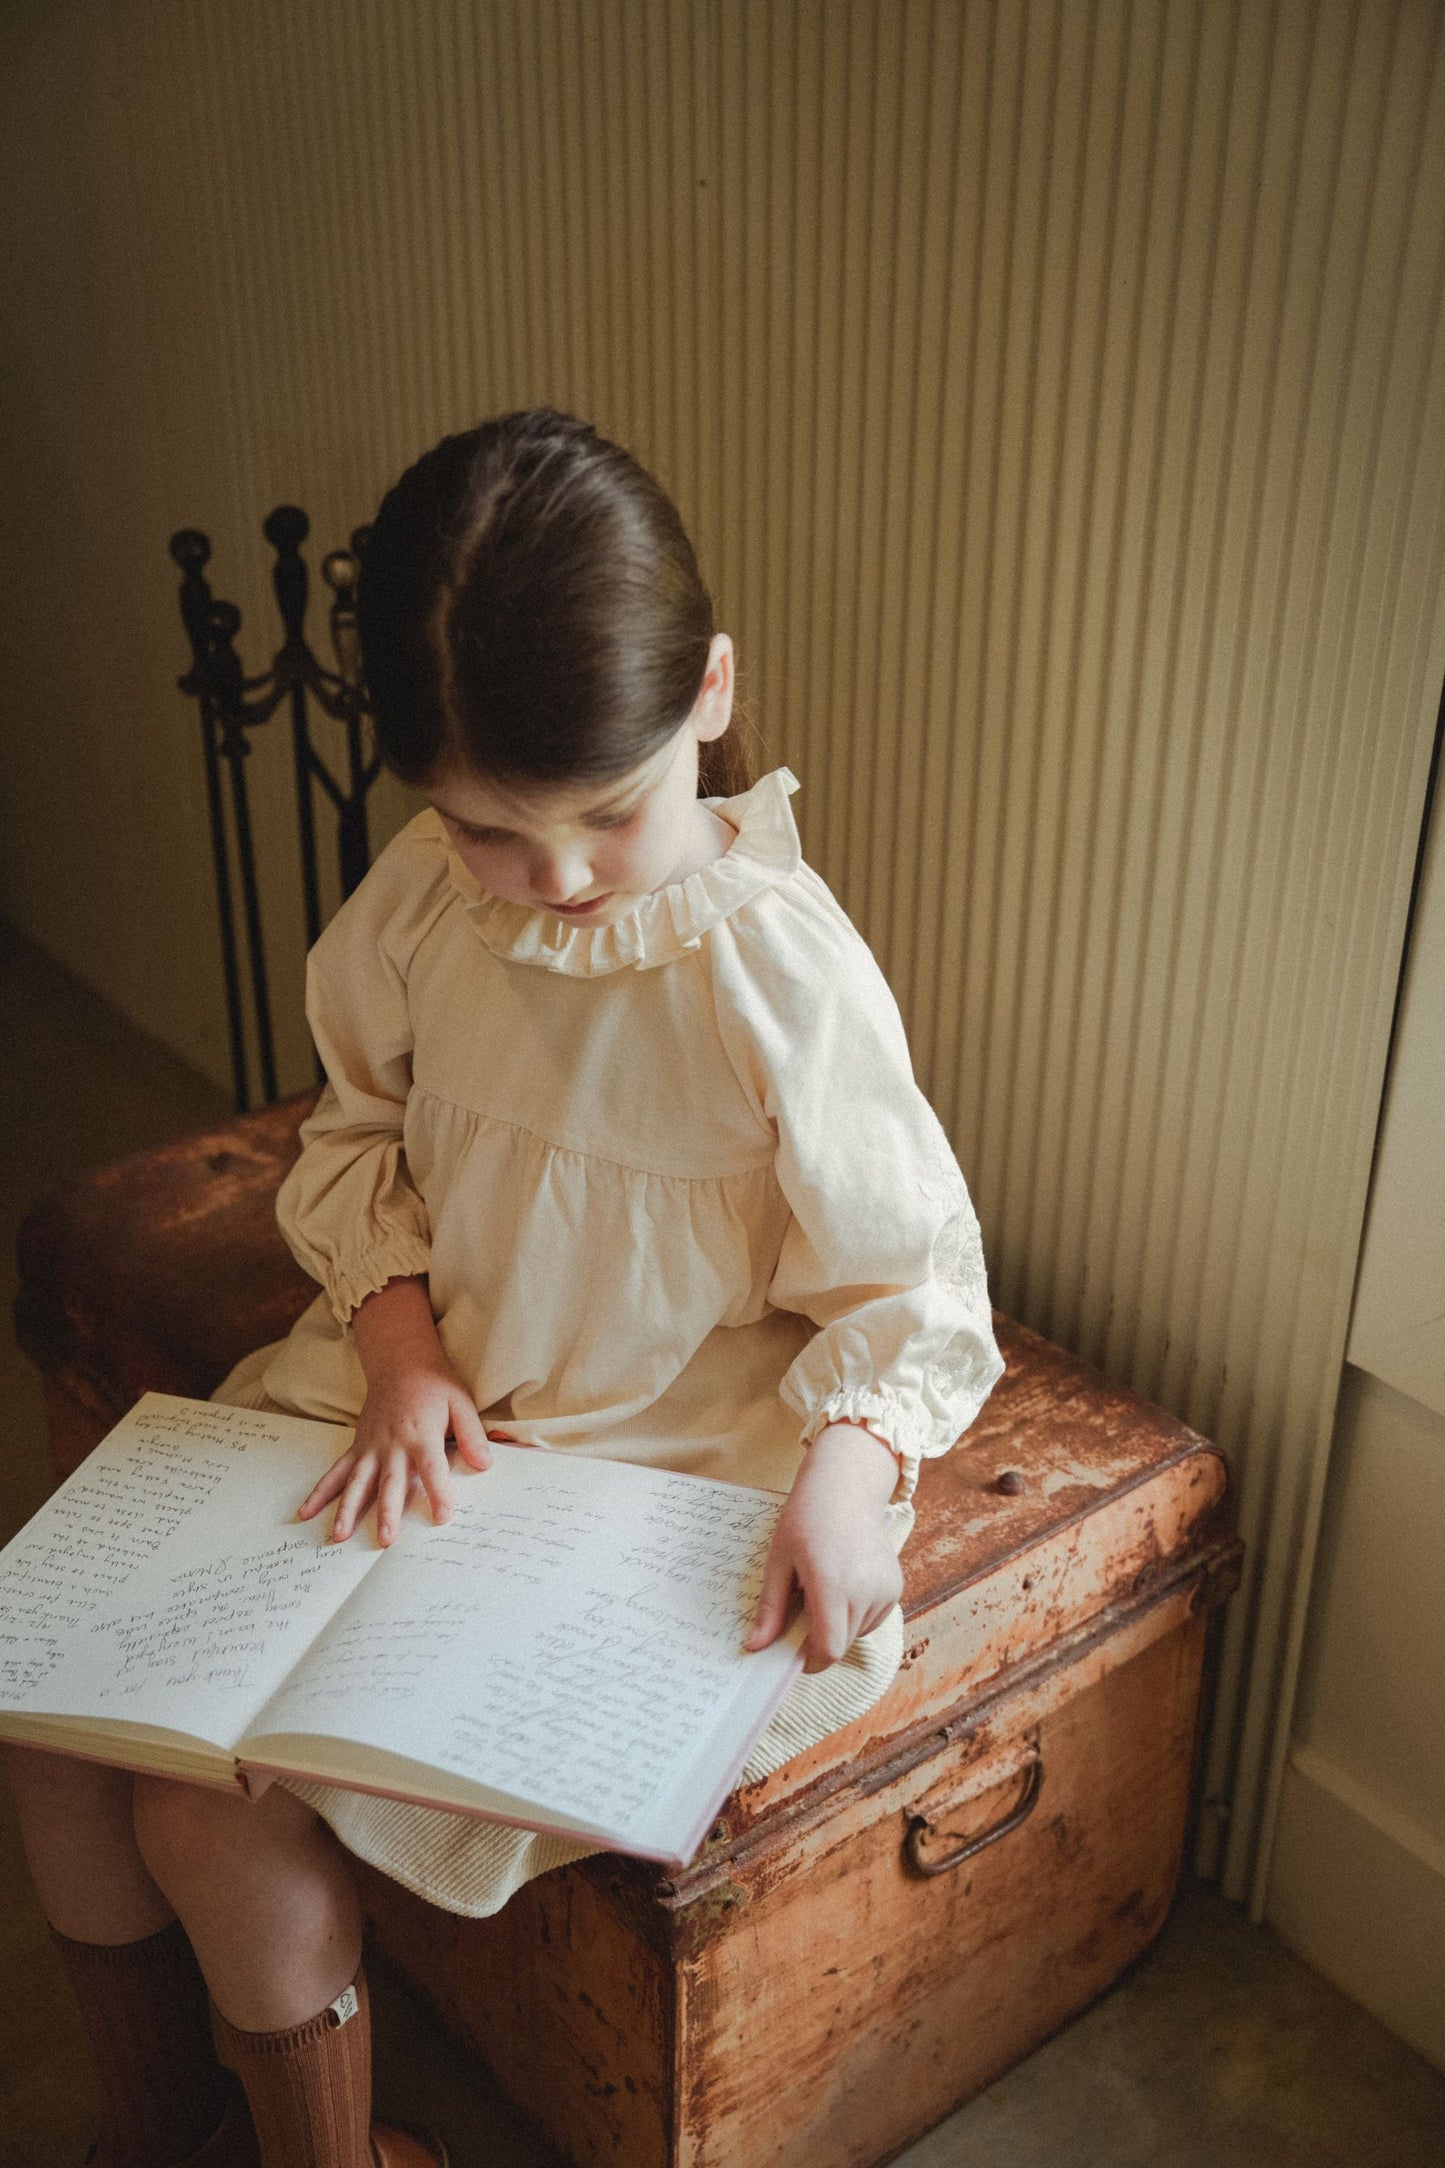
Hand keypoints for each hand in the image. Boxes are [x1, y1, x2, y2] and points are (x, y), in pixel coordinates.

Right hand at [297, 1276, 492, 1544]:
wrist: (400, 1362)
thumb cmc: (434, 1385)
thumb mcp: (461, 1403)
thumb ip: (472, 1435)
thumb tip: (485, 1465)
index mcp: (421, 1434)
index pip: (433, 1469)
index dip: (438, 1493)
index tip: (442, 1517)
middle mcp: (392, 1444)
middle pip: (390, 1482)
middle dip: (387, 1512)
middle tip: (386, 1539)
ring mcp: (370, 1448)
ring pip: (357, 1482)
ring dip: (347, 1509)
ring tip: (339, 1536)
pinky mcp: (358, 1447)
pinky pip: (336, 1472)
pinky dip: (320, 1492)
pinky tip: (306, 1512)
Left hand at [745, 1422, 903, 1672]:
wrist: (846, 1487)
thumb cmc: (806, 1519)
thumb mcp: (778, 1561)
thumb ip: (770, 1608)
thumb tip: (755, 1647)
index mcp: (832, 1584)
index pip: (828, 1647)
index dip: (811, 1661)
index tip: (795, 1658)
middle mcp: (865, 1590)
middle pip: (842, 1645)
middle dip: (820, 1642)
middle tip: (803, 1614)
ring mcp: (886, 1589)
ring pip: (857, 1634)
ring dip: (838, 1628)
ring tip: (824, 1591)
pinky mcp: (895, 1587)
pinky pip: (872, 1620)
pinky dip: (855, 1616)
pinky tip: (844, 1587)